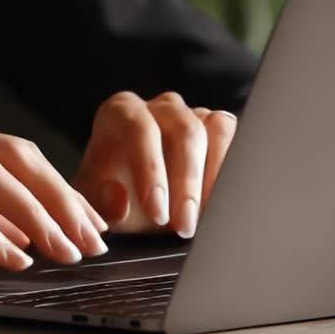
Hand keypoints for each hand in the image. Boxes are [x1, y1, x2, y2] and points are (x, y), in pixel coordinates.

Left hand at [72, 91, 237, 238]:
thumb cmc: (114, 196)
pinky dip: (233, 172)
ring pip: (217, 130)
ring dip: (216, 178)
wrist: (136, 201)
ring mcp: (193, 114)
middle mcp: (159, 107)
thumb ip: (102, 203)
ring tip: (206, 218)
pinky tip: (222, 204)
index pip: (140, 130)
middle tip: (184, 226)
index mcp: (121, 112)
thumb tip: (120, 197)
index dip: (151, 172)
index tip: (157, 214)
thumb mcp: (98, 205)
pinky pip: (236, 140)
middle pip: (184, 131)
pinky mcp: (219, 129)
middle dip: (187, 183)